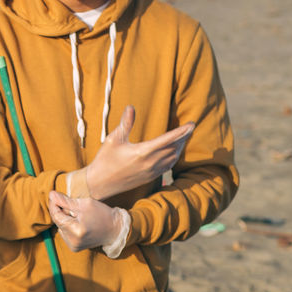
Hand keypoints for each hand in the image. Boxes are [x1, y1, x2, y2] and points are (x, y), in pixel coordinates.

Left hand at [48, 189, 121, 250]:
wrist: (115, 229)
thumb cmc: (102, 214)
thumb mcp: (85, 204)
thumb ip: (66, 201)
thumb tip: (51, 195)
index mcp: (76, 230)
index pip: (56, 216)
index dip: (54, 205)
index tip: (54, 196)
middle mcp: (73, 241)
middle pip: (58, 222)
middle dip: (61, 212)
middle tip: (68, 204)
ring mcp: (73, 246)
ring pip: (61, 228)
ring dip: (65, 220)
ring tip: (76, 215)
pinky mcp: (74, 248)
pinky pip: (66, 234)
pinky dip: (68, 227)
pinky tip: (78, 223)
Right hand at [77, 106, 193, 199]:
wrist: (99, 184)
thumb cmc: (104, 160)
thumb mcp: (113, 139)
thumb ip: (125, 123)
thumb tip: (131, 107)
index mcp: (142, 152)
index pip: (168, 139)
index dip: (182, 131)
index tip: (192, 124)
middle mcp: (149, 163)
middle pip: (173, 148)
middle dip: (183, 138)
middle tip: (190, 128)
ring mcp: (150, 172)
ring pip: (172, 158)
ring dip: (179, 148)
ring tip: (184, 138)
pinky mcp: (149, 178)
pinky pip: (167, 167)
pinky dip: (173, 158)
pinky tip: (174, 152)